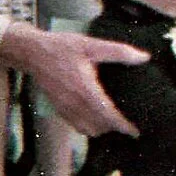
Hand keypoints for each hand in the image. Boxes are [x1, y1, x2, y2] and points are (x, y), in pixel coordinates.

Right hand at [0, 24, 147, 137]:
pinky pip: (76, 126)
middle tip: (130, 124)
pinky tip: (97, 119)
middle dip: (115, 128)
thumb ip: (118, 52)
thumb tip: (143, 57)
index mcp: (84, 88)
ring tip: (115, 122)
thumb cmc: (61, 48)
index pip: (107, 114)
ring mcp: (65, 108)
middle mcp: (74, 103)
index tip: (135, 131)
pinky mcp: (59, 108)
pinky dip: (88, 127)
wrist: (32, 53)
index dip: (122, 125)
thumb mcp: (91, 45)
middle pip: (99, 126)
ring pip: (87, 129)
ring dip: (102, 128)